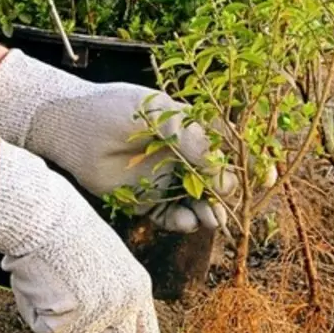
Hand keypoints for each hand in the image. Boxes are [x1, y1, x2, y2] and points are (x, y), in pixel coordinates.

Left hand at [0, 50, 234, 232]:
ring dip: (208, 212)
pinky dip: (182, 221)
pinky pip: (170, 215)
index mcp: (189, 128)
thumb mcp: (159, 117)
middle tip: (233, 207)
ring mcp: (163, 178)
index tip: (266, 179)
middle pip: (216, 180)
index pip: (227, 148)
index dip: (248, 164)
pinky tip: (187, 222)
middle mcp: (180, 155)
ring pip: (196, 201)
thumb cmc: (113, 110)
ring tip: (212, 220)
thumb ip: (192, 141)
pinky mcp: (143, 199)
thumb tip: (222, 171)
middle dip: (228, 195)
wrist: (67, 127)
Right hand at [0, 136, 160, 332]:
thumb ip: (106, 310)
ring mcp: (100, 309)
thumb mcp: (100, 273)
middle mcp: (126, 301)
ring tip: (49, 320)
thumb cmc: (64, 241)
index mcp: (138, 289)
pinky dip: (38, 318)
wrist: (43, 214)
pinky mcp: (72, 313)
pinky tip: (39, 289)